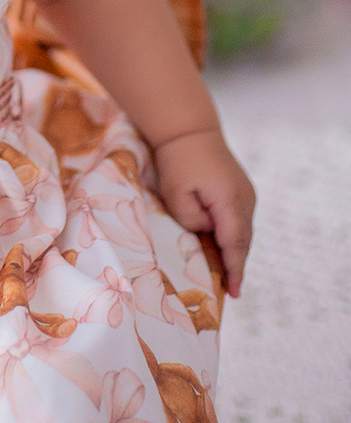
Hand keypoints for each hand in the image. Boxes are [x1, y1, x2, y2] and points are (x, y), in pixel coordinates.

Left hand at [153, 128, 254, 297]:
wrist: (189, 129)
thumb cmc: (178, 160)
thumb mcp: (176, 194)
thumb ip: (192, 220)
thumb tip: (206, 233)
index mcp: (229, 201)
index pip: (234, 244)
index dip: (234, 270)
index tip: (234, 293)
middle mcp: (245, 199)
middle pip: (242, 241)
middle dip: (236, 266)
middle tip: (230, 291)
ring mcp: (247, 194)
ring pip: (243, 231)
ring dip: (235, 252)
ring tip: (227, 276)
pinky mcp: (242, 190)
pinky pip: (240, 220)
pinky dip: (234, 236)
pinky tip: (224, 248)